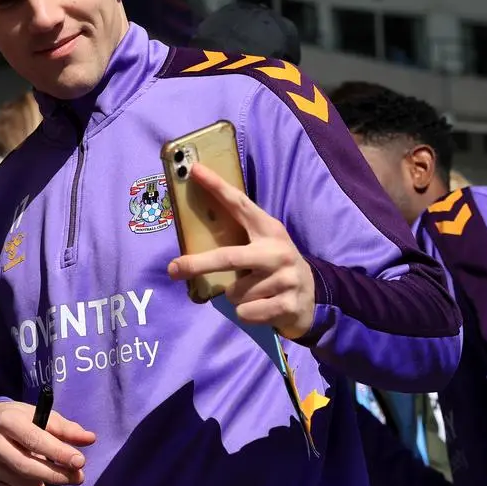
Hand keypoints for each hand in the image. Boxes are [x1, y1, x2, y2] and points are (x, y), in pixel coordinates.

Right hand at [0, 402, 95, 485]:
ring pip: (22, 483)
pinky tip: (39, 485)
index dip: (58, 452)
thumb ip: (65, 428)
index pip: (34, 439)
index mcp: (6, 420)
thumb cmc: (18, 419)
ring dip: (45, 482)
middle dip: (56, 474)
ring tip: (54, 474)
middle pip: (26, 465)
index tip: (80, 461)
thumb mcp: (39, 415)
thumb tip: (90, 439)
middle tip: (78, 477)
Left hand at [167, 162, 316, 338]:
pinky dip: (247, 314)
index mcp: (269, 230)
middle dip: (198, 264)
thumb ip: (238, 242)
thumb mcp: (263, 248)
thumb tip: (192, 246)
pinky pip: (246, 312)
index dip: (217, 187)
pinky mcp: (287, 304)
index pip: (240, 204)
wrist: (313, 300)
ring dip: (235, 297)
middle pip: (229, 257)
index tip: (194, 171)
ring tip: (255, 293)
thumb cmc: (274, 269)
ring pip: (235, 293)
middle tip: (173, 269)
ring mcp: (285, 278)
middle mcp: (278, 251)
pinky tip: (263, 307)